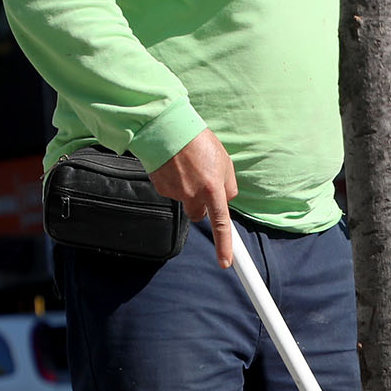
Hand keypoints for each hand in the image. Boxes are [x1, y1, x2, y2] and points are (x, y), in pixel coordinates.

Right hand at [148, 128, 238, 266]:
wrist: (166, 128)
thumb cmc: (198, 141)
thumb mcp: (224, 161)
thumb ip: (229, 184)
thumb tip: (227, 199)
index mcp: (213, 189)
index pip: (221, 224)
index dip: (224, 246)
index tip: (225, 262)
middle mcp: (194, 195)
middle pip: (200, 214)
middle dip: (202, 205)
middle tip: (201, 183)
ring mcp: (176, 193)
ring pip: (186, 201)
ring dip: (188, 190)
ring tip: (188, 167)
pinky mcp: (161, 188)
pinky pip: (172, 191)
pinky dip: (175, 182)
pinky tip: (176, 166)